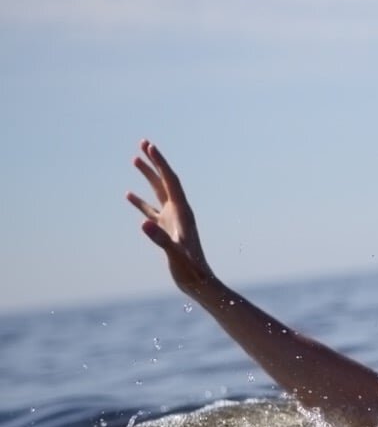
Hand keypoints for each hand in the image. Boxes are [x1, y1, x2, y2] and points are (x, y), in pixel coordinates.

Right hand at [126, 139, 213, 293]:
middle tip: (142, 142)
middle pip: (165, 181)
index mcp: (183, 212)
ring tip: (134, 159)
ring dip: (147, 176)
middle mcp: (179, 212)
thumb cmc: (191, 271)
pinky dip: (140, 201)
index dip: (159, 163)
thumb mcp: (175, 255)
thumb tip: (143, 222)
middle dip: (154, 162)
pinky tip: (128, 194)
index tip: (148, 146)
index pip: (170, 181)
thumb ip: (160, 239)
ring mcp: (172, 221)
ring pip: (158, 193)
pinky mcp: (166, 231)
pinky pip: (151, 210)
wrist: (199, 284)